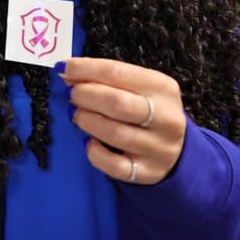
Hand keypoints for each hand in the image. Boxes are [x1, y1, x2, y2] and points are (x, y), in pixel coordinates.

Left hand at [57, 57, 186, 184]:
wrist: (176, 149)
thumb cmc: (147, 110)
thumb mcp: (135, 87)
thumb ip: (105, 79)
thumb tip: (68, 72)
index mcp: (162, 88)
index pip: (117, 72)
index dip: (85, 69)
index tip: (63, 67)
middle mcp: (166, 118)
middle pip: (117, 103)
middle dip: (85, 96)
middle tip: (72, 94)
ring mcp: (159, 148)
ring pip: (114, 133)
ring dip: (87, 121)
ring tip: (77, 115)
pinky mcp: (148, 172)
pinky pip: (114, 165)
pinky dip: (94, 152)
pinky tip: (90, 142)